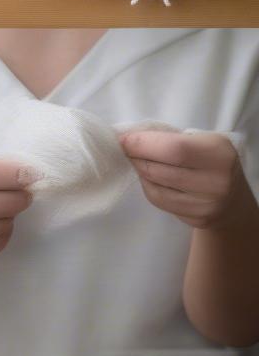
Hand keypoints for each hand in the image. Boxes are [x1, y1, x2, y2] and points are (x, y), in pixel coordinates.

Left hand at [122, 130, 255, 229]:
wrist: (231, 199)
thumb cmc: (210, 162)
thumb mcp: (202, 143)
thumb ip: (172, 139)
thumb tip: (131, 137)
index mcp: (219, 152)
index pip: (173, 148)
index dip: (143, 144)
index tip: (123, 138)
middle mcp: (216, 180)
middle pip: (159, 169)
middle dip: (136, 157)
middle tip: (125, 149)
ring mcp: (206, 203)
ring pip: (155, 187)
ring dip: (140, 172)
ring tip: (137, 161)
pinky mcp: (196, 218)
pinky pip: (159, 201)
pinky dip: (148, 186)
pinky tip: (148, 178)